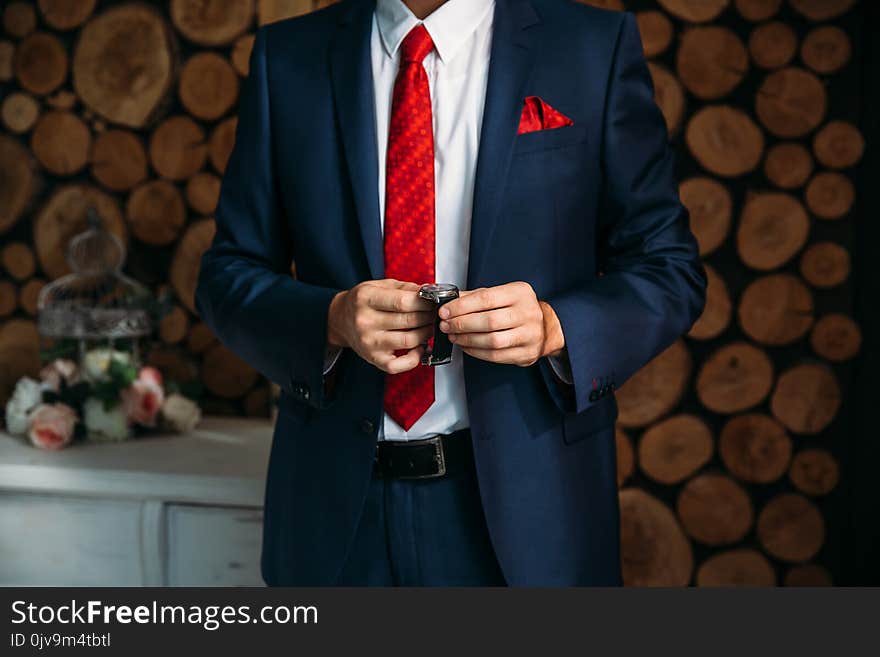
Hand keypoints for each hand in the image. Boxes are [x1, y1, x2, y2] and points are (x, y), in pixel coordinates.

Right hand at [327, 279, 434, 373]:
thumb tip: (429, 292)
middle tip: (434, 314)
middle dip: (428, 316)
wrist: (340, 320)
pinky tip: (419, 347)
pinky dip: (416, 357)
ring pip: (409, 341)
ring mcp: (369, 342)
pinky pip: (400, 365)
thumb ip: (405, 288)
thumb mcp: (380, 285)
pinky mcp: (373, 358)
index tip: (433, 301)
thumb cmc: (363, 302)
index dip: (424, 302)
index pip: (403, 301)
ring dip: (426, 334)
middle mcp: (365, 321)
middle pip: (408, 321)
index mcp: (366, 298)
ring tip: (428, 327)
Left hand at [438, 281, 564, 365]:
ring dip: (467, 340)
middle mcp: (528, 313)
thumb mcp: (500, 294)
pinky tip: (466, 346)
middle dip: (462, 324)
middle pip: (489, 321)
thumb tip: (449, 301)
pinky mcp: (526, 354)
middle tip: (446, 325)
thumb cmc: (517, 309)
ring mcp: (530, 335)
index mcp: (520, 293)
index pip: (486, 298)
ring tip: (454, 336)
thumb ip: (475, 296)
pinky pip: (496, 356)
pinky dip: (476, 352)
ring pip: (492, 341)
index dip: (461, 307)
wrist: (545, 327)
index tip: (445, 312)